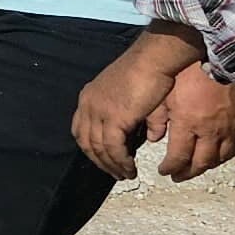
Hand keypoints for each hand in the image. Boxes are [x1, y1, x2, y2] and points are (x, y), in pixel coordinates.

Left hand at [76, 43, 180, 178]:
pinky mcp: (113, 118)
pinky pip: (113, 148)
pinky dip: (120, 161)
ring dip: (112, 165)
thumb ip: (136, 117)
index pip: (81, 129)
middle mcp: (88, 104)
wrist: (153, 60)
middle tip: (115, 173)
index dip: (91, 147)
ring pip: (99, 148)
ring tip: (125, 174)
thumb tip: (150, 136)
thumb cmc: (149, 72)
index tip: (105, 159)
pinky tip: (130, 167)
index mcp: (89, 97)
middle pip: (86, 141)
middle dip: (100, 161)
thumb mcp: (133, 95)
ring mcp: (98, 111)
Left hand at [161, 67, 234, 181]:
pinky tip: (215, 157)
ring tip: (193, 168)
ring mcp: (229, 128)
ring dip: (205, 167)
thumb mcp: (163, 93)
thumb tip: (152, 139)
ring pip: (219, 159)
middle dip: (186, 173)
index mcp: (188, 122)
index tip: (163, 171)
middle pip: (200, 163)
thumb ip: (156, 118)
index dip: (170, 168)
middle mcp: (210, 130)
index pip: (179, 156)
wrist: (217, 60)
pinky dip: (225, 156)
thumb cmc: (186, 74)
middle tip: (176, 176)